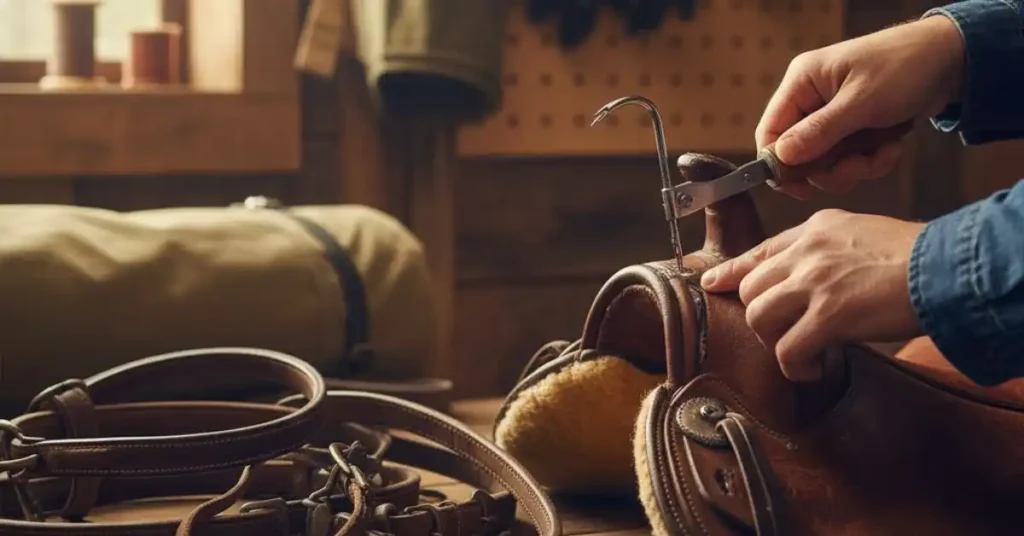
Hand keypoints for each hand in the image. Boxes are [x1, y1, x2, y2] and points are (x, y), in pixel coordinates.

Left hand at [700, 209, 924, 381]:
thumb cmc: (915, 256)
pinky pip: (787, 350)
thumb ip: (826, 250)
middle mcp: (807, 251)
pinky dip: (796, 368)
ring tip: (803, 353)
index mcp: (814, 229)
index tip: (713, 284)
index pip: (759, 252)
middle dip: (762, 317)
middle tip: (786, 333)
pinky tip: (814, 369)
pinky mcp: (827, 315)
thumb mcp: (861, 233)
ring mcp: (814, 282)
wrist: (946, 268)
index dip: (732, 272)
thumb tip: (808, 280)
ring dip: (776, 343)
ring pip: (760, 317)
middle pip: (752, 289)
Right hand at [758, 15, 964, 198]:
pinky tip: (892, 147)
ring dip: (855, 167)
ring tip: (883, 153)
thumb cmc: (903, 68)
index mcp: (802, 83)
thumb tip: (779, 157)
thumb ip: (819, 132)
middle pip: (798, 153)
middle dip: (830, 168)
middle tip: (855, 169)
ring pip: (825, 162)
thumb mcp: (861, 102)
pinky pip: (849, 159)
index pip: (770, 131)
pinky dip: (871, 161)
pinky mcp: (853, 129)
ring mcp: (832, 116)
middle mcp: (811, 100)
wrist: (951, 60)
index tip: (799, 188)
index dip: (779, 163)